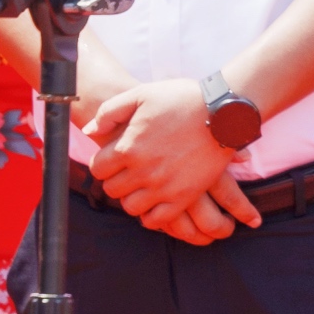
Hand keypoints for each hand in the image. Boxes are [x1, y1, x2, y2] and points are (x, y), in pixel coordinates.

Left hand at [80, 78, 264, 238]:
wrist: (224, 112)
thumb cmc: (182, 99)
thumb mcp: (141, 94)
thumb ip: (109, 112)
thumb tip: (90, 131)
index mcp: (129, 147)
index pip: (97, 169)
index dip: (102, 163)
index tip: (113, 158)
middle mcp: (143, 171)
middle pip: (112, 189)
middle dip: (116, 179)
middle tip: (128, 170)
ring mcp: (164, 187)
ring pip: (131, 207)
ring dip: (132, 197)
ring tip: (142, 185)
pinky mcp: (184, 197)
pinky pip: (156, 219)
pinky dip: (151, 214)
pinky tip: (155, 200)